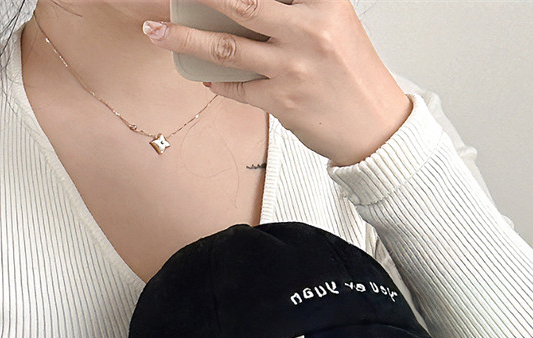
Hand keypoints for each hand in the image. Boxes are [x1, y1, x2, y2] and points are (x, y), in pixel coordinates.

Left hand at [144, 0, 412, 164]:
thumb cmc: (353, 74)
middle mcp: (309, 29)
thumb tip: (241, 6)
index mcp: (325, 0)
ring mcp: (294, 67)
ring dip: (183, 38)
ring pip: (225, 47)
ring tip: (155, 31)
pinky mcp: (284, 101)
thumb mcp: (335, 22)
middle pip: (239, 2)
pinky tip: (201, 75)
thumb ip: (297, 7)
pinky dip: (216, 80)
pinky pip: (237, 88)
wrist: (377, 129)